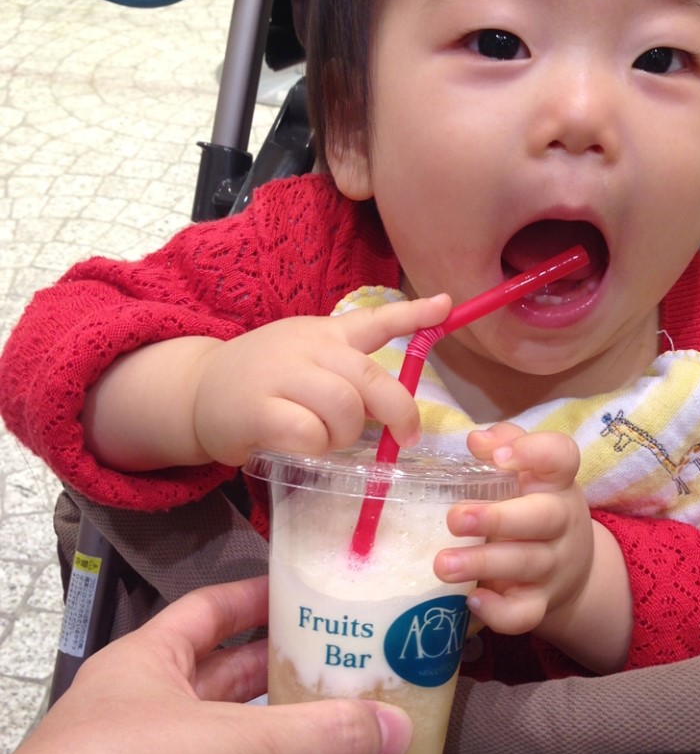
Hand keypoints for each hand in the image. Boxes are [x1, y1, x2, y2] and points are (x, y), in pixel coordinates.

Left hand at [0, 577, 411, 753]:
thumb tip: (400, 729)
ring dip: (286, 735)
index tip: (319, 592)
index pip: (212, 609)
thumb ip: (317, 736)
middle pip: (231, 675)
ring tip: (353, 719)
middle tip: (356, 659)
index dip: (262, 595)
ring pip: (234, 741)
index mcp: (148, 663)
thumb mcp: (227, 747)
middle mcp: (149, 711)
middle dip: (289, 667)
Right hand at [194, 295, 451, 464]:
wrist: (197, 391)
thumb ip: (347, 372)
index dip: (412, 315)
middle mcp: (307, 348)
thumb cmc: (263, 381)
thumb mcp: (306, 359)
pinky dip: (314, 447)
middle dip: (398, 412)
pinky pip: (308, 433)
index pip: (374, 319)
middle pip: (370, 378)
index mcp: (324, 334)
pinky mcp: (257, 409)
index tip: (447, 306)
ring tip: (327, 439)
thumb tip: (394, 410)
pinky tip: (299, 445)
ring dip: (346, 435)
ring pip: (344, 408)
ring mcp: (281, 375)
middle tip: (405, 437)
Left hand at [434, 423, 595, 637]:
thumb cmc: (532, 505)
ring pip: (525, 564)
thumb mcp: (528, 472)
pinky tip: (471, 600)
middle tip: (454, 518)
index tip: (498, 456)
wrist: (570, 567)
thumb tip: (476, 440)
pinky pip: (524, 613)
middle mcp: (560, 521)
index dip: (533, 453)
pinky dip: (498, 612)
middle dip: (497, 518)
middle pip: (543, 518)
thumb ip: (503, 446)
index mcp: (555, 482)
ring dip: (482, 563)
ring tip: (442, 564)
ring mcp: (552, 565)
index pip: (561, 457)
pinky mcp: (540, 602)